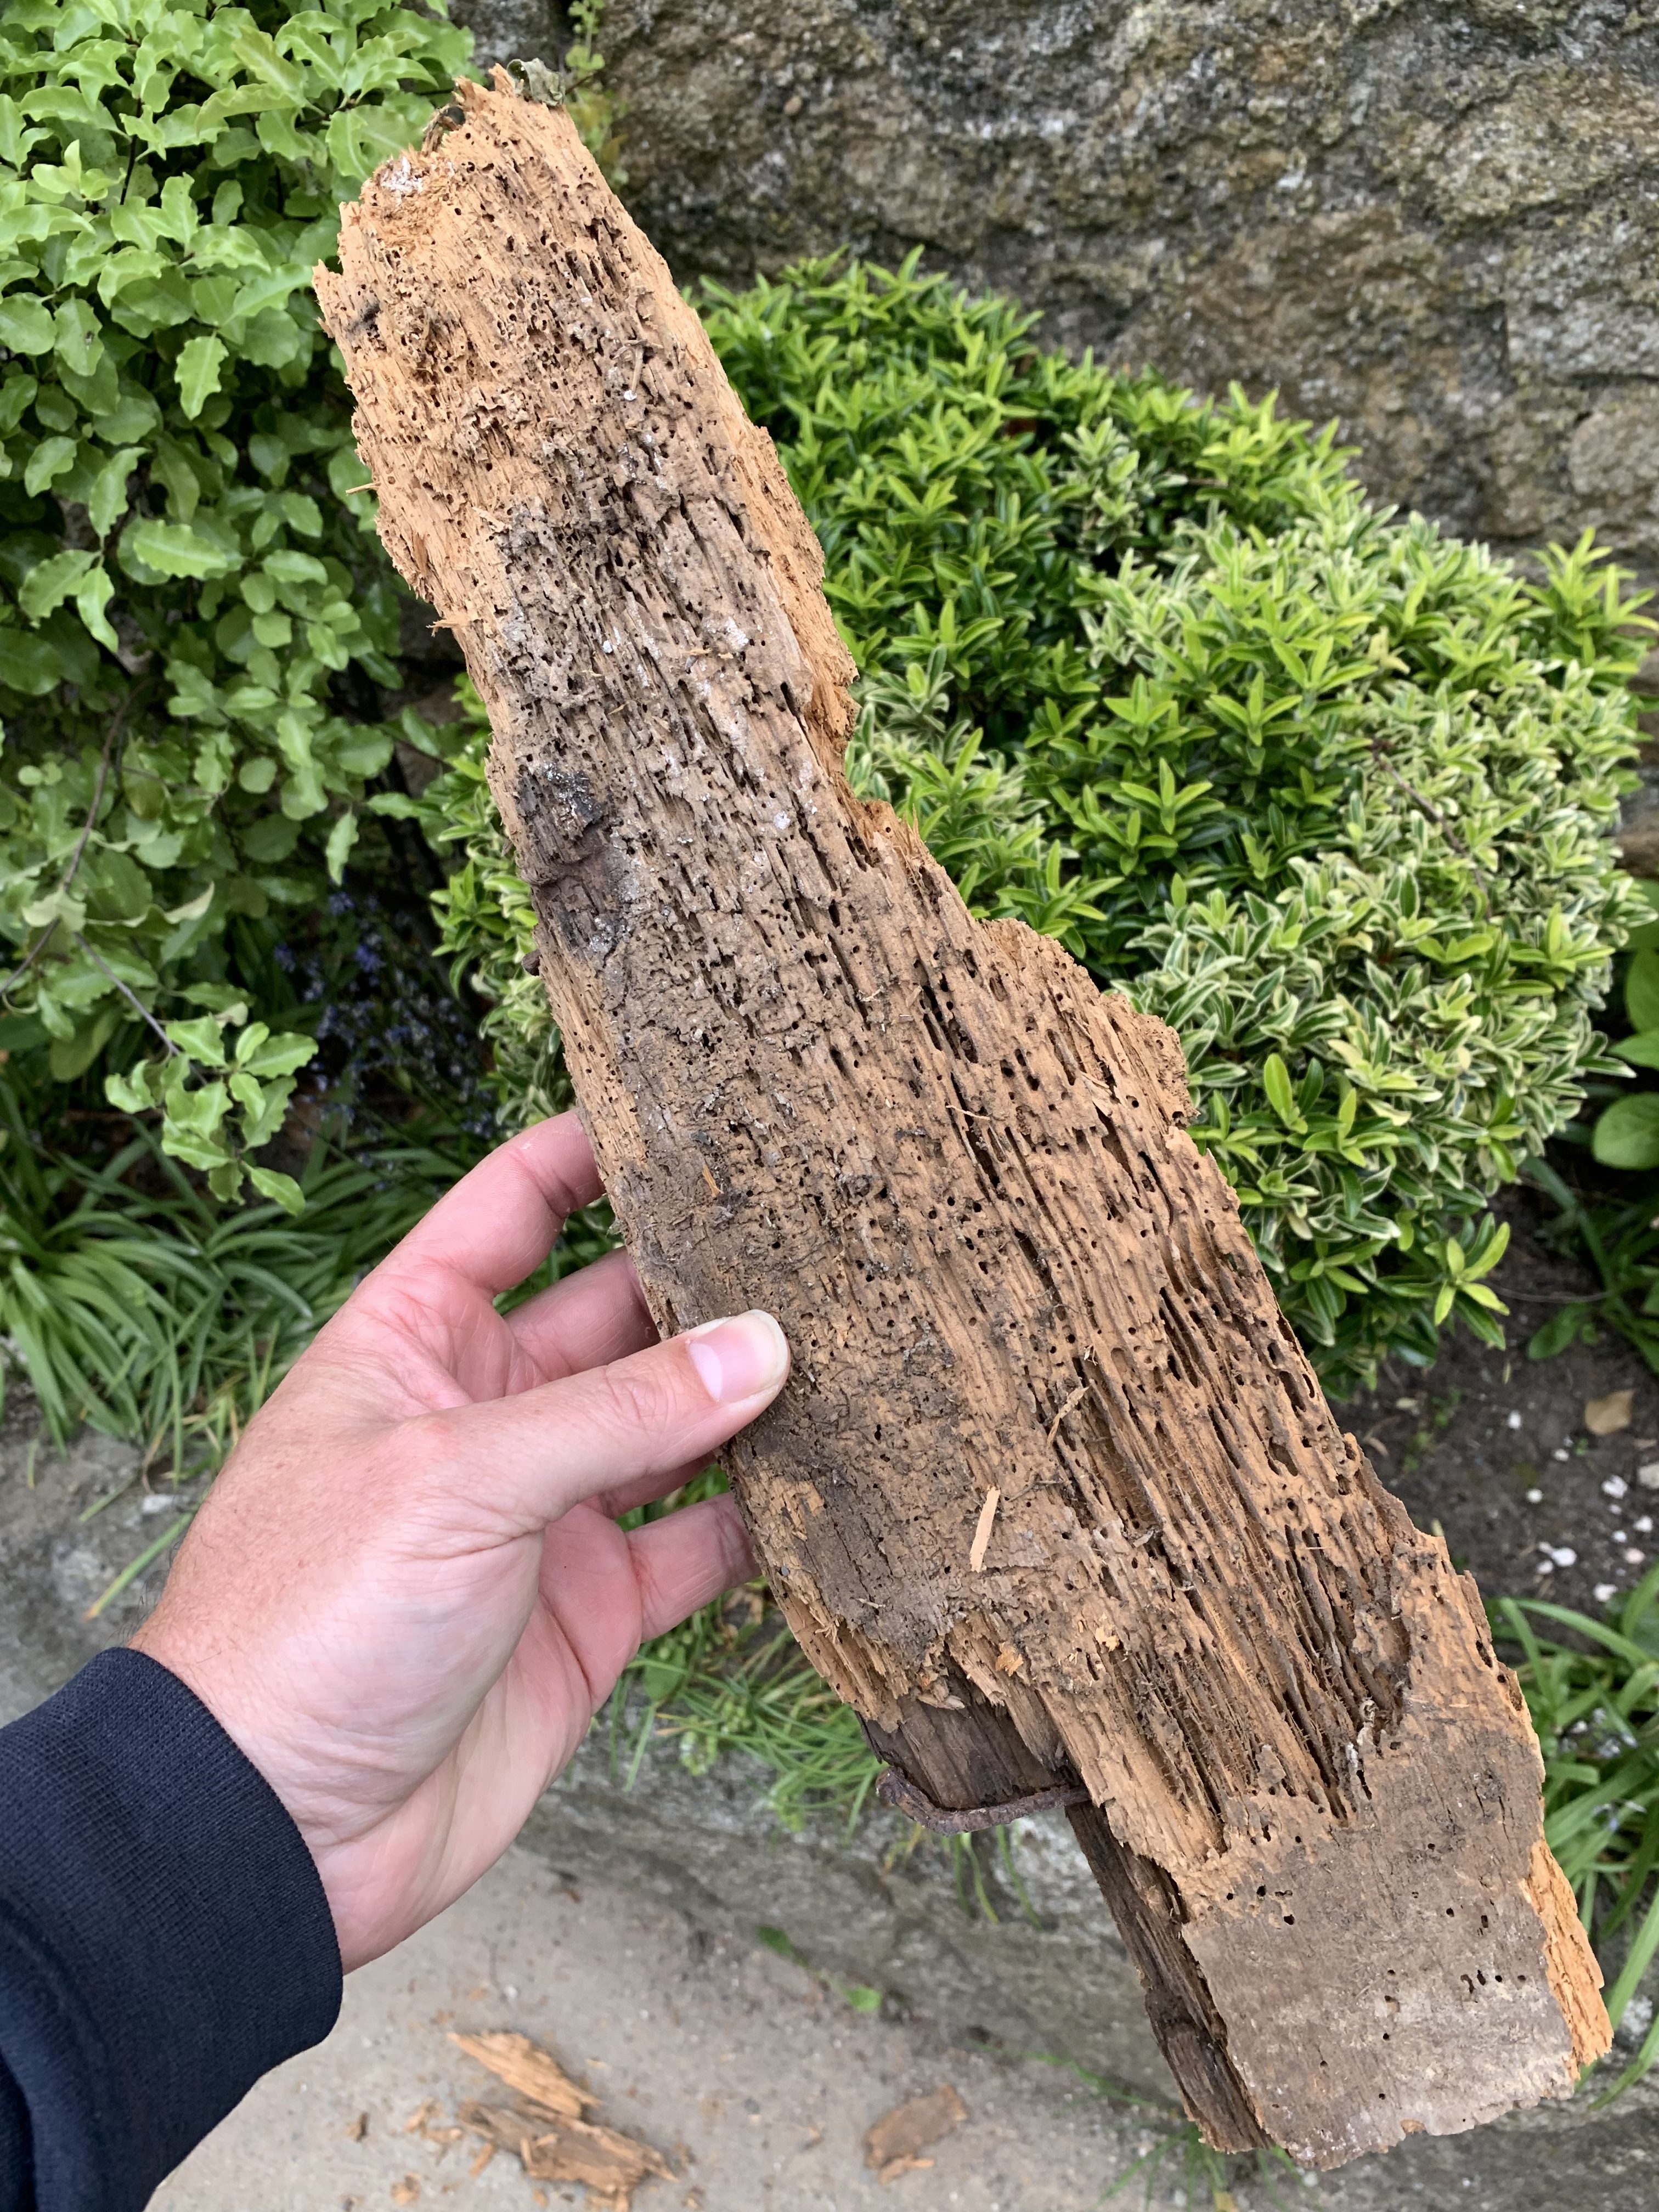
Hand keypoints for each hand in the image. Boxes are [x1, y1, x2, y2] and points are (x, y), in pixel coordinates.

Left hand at [131, 1113, 787, 1970]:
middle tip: (824, 1231)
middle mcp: (486, 1415)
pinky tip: (842, 1485)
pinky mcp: (592, 1611)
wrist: (276, 1829)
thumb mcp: (457, 1481)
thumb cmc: (309, 1620)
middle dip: (707, 1278)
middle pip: (618, 1315)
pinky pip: (698, 1546)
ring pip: (674, 1428)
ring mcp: (543, 1515)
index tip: (694, 1099)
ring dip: (752, 1397)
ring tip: (862, 1342)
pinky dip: (767, 1524)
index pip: (513, 1206)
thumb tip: (762, 1347)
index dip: (592, 1147)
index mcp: (414, 1342)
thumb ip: (618, 1413)